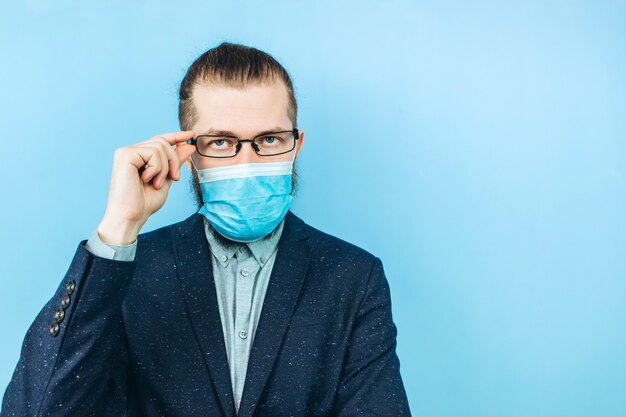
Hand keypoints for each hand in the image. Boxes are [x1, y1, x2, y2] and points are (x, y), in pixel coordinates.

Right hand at [97, 130, 195, 245]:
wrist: (131, 216)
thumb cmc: (144, 203)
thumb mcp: (166, 179)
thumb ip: (175, 162)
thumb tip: (189, 145)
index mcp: (139, 157)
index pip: (159, 140)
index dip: (176, 136)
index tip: (192, 134)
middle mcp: (130, 151)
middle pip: (162, 142)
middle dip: (174, 160)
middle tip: (175, 178)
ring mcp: (126, 151)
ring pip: (160, 146)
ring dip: (165, 167)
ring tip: (156, 183)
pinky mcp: (124, 155)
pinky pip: (152, 152)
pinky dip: (156, 168)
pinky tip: (147, 179)